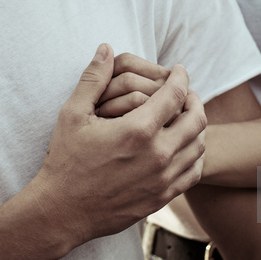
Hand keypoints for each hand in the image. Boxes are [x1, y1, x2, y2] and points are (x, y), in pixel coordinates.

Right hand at [34, 44, 206, 244]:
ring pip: (198, 146)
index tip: (178, 70)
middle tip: (185, 92)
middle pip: (196, 119)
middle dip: (194, 99)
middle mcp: (157, 155)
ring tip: (185, 116)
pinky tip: (182, 147)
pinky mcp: (161, 197)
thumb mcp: (73, 113)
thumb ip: (93, 78)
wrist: (62, 210)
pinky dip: (194, 154)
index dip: (181, 77)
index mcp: (138, 130)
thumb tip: (106, 49)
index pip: (175, 94)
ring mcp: (162, 179)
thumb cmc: (65, 160)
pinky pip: (193, 172)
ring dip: (196, 126)